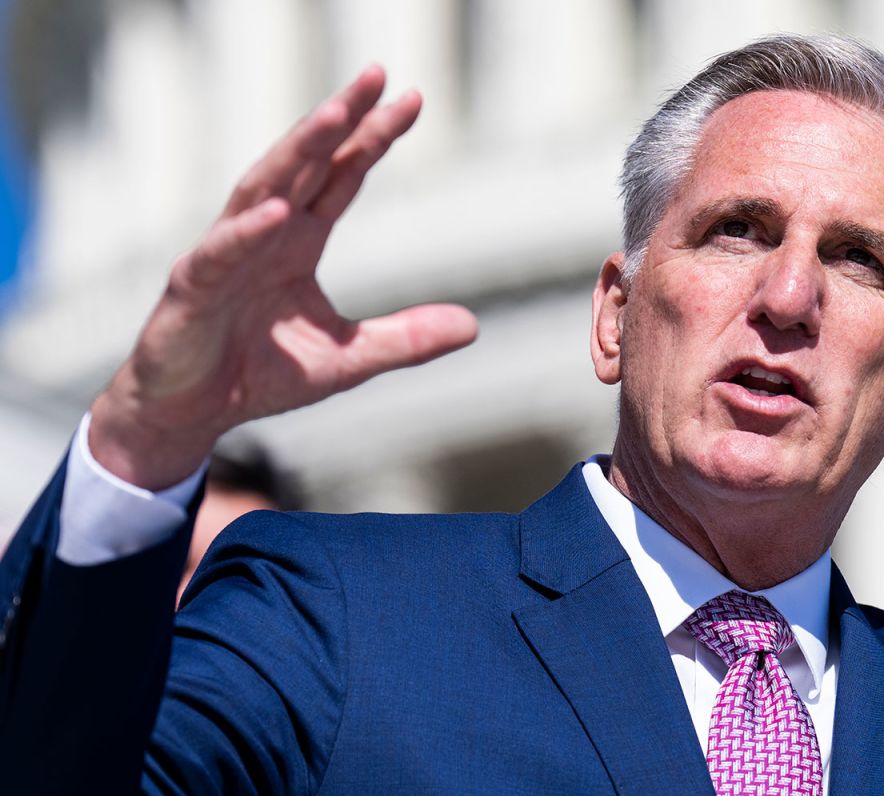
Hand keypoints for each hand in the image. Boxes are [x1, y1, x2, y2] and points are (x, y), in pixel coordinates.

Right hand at [88, 66, 477, 489]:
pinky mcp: (193, 290)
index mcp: (299, 242)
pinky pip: (222, 255)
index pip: (342, 177)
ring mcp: (226, 256)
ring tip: (334, 115)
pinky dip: (247, 233)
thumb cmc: (262, 375)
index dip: (373, 139)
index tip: (412, 100)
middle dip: (340, 119)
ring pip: (263, 189)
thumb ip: (406, 340)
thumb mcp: (348, 360)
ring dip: (297, 150)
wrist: (193, 414)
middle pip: (306, 164)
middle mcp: (264, 235)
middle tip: (376, 75)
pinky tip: (278, 214)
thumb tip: (472, 326)